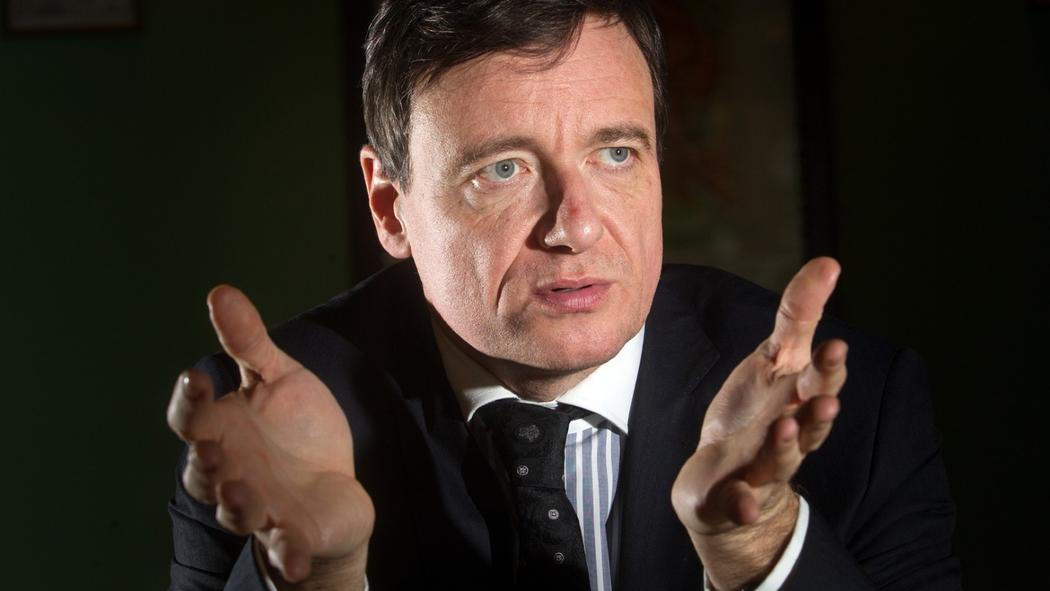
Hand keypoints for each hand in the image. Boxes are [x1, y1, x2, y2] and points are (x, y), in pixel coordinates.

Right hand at [167, 286, 373, 584]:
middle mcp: (231, 473)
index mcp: (223, 431)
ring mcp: (260, 507)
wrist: (333, 488)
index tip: (195, 377)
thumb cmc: (297, 431)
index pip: (191, 417)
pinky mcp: (293, 536)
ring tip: (244, 492)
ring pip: (236, 513)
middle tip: (213, 449)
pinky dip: (288, 556)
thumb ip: (249, 343)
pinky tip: (297, 555)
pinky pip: (286, 551)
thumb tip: (220, 290)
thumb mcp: (279, 379)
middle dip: (204, 464)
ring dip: (236, 504)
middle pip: (202, 474)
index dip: (188, 401)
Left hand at [672, 257, 846, 588]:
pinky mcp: (734, 495)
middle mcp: (790, 435)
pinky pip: (739, 502)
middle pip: (809, 425)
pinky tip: (744, 500)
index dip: (828, 366)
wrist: (730, 479)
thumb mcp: (775, 358)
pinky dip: (743, 502)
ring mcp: (762, 467)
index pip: (819, 380)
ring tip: (784, 429)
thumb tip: (829, 261)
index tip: (835, 345)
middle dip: (818, 414)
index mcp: (799, 399)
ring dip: (785, 447)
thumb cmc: (758, 409)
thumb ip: (799, 313)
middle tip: (825, 400)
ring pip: (780, 460)